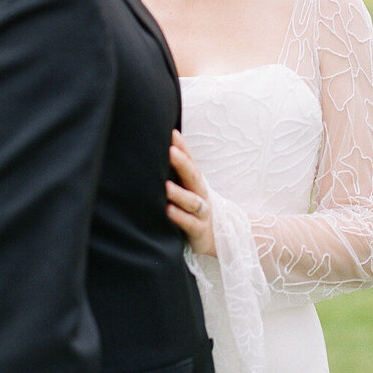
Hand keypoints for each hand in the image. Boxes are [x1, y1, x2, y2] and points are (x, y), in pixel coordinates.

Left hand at [166, 130, 215, 256]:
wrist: (215, 239)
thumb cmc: (193, 210)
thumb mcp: (187, 190)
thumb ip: (175, 174)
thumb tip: (157, 154)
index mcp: (195, 182)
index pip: (190, 161)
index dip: (182, 146)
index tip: (172, 133)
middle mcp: (200, 194)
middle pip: (193, 176)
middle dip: (182, 163)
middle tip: (170, 151)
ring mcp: (201, 212)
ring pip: (191, 201)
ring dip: (178, 193)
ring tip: (165, 186)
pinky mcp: (198, 230)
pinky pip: (189, 223)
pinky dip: (179, 216)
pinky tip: (168, 210)